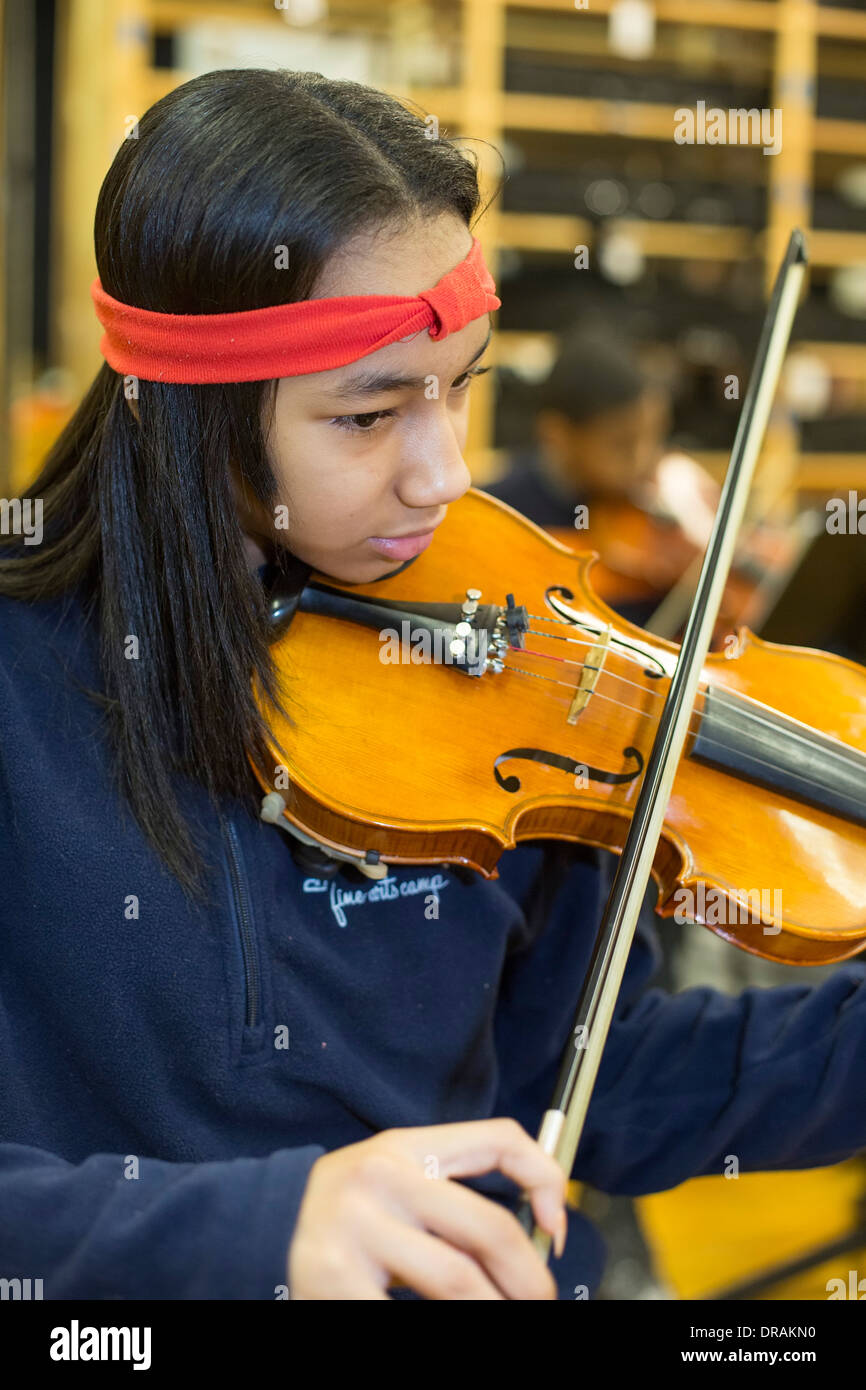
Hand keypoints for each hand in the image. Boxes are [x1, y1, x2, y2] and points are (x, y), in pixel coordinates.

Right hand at [287, 1118, 567, 1299]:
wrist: (254, 1228)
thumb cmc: (342, 1215)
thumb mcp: (392, 1181)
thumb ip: (448, 1195)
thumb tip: (534, 1234)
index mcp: (405, 1146)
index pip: (498, 1140)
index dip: (545, 1180)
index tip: (557, 1227)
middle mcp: (383, 1179)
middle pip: (489, 1229)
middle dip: (529, 1279)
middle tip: (538, 1300)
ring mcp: (358, 1231)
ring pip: (459, 1284)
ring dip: (493, 1310)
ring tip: (499, 1317)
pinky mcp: (337, 1282)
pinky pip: (406, 1316)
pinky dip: (438, 1326)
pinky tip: (442, 1325)